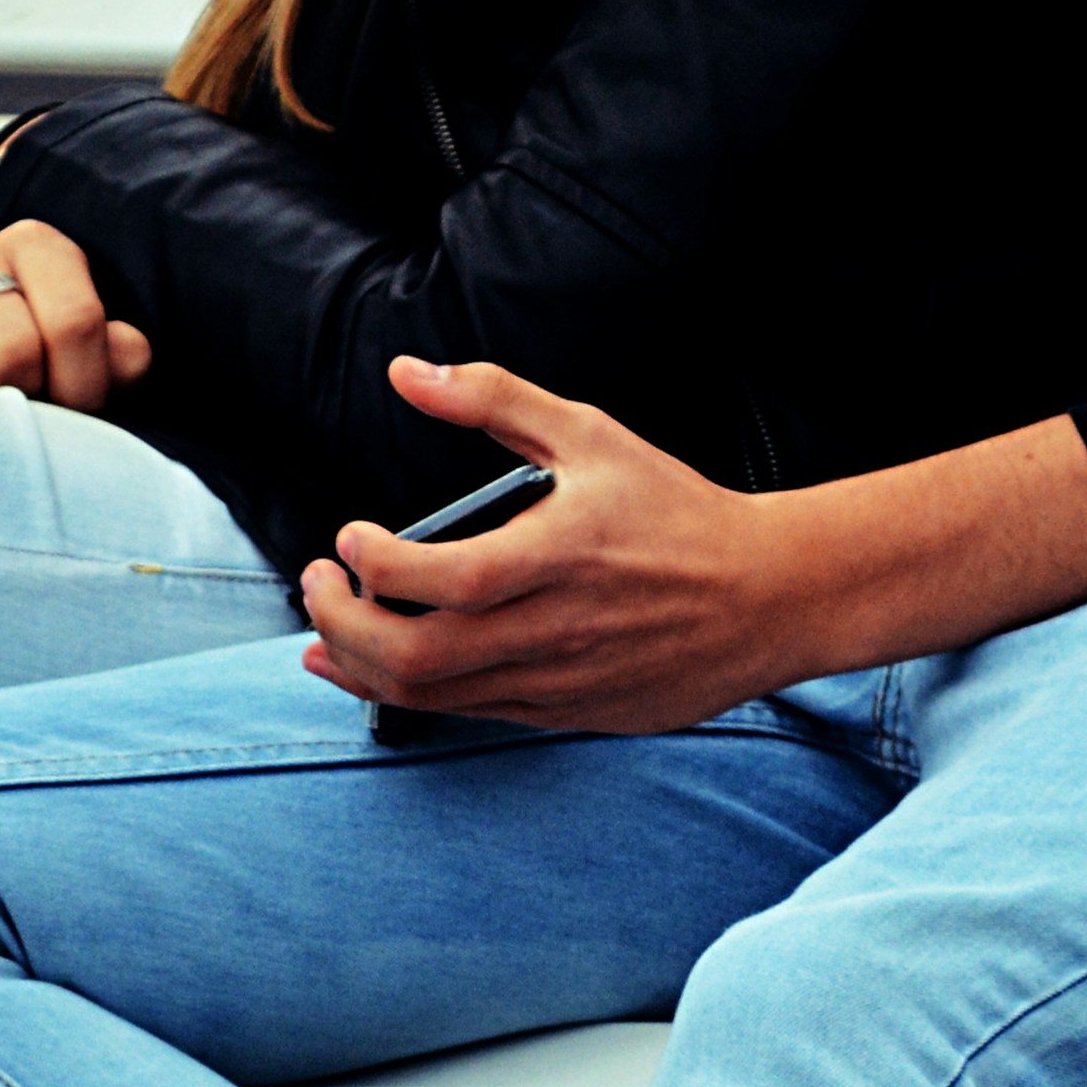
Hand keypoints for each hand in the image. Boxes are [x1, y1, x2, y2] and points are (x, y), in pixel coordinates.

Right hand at [0, 222, 151, 410]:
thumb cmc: (37, 366)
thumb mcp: (88, 360)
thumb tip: (131, 352)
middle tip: (23, 418)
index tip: (77, 411)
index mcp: (37, 247)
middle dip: (24, 398)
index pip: (73, 320)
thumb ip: (118, 358)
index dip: (82, 385)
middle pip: (11, 347)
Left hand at [298, 362, 1086, 730]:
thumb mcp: (591, 435)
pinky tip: (379, 666)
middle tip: (316, 583)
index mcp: (560, 557)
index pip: (438, 578)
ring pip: (433, 696)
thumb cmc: (676, 511)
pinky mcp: (568, 714)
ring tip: (325, 631)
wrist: (771, 596)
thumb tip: (407, 373)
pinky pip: (470, 713)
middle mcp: (556, 630)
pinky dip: (412, 693)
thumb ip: (495, 400)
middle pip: (416, 655)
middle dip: (342, 624)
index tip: (348, 536)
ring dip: (362, 666)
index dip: (371, 565)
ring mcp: (560, 682)